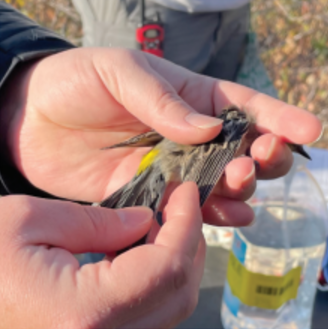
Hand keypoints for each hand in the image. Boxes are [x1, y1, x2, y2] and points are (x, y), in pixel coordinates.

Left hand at [0, 48, 321, 225]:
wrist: (33, 119)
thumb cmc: (74, 82)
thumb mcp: (119, 72)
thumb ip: (162, 101)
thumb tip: (210, 129)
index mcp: (187, 98)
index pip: (242, 106)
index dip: (278, 118)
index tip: (308, 129)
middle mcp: (185, 135)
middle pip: (239, 149)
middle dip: (260, 157)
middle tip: (261, 159)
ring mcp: (170, 166)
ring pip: (218, 182)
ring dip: (238, 188)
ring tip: (240, 186)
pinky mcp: (148, 192)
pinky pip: (187, 205)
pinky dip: (210, 212)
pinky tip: (227, 215)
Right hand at [0, 183, 204, 328]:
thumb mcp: (28, 221)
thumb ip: (98, 223)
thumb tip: (145, 221)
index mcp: (82, 315)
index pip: (168, 266)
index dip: (187, 222)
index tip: (187, 191)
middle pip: (178, 293)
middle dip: (189, 241)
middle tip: (179, 204)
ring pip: (168, 309)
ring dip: (175, 260)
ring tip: (162, 223)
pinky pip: (146, 317)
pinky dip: (156, 280)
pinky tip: (141, 251)